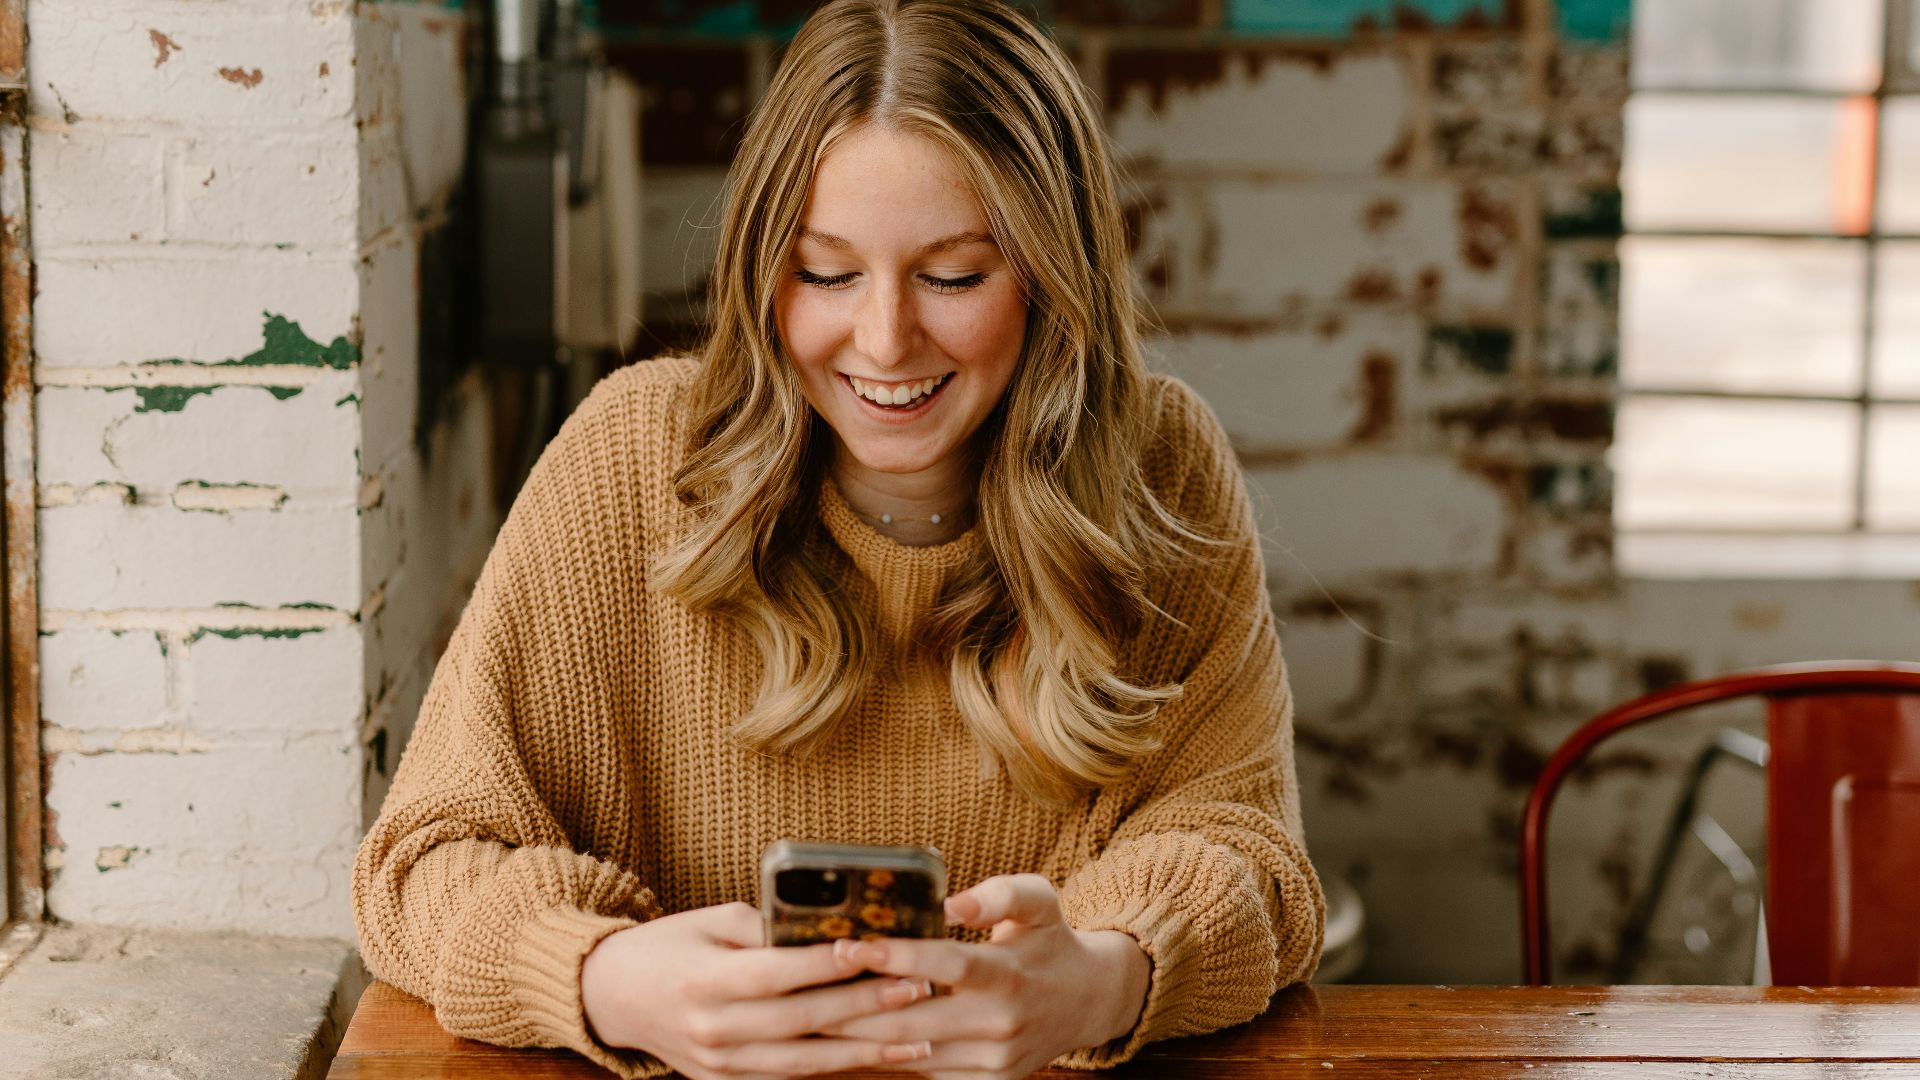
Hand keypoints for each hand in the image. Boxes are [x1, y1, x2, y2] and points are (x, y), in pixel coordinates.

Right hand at [580, 901, 937, 1078]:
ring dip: (867, 1050)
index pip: (776, 973)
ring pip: (806, 1061)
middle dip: (866, 1006)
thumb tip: (829, 924)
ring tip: (920, 1036)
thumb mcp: (709, 921)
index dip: (826, 963)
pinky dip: (837, 1070)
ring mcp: (720, 1065)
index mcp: (704, 981)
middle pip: (802, 1020)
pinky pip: (791, 1079)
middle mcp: (713, 1029)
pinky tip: (879, 1061)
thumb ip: (764, 926)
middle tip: (919, 987)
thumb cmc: (667, 947)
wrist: (612, 998)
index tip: (874, 948)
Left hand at [823, 874, 1150, 1078]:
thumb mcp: (1039, 900)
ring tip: (813, 1009)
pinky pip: (924, 1071)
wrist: (1087, 1003)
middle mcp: (999, 1023)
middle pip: (912, 1019)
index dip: (895, 956)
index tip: (848, 944)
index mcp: (1008, 975)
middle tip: (804, 985)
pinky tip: (850, 1035)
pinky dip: (886, 1053)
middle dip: (852, 1005)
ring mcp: (991, 1061)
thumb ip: (999, 893)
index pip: (945, 965)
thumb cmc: (1050, 941)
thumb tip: (951, 901)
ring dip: (858, 1033)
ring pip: (909, 1051)